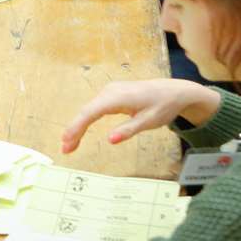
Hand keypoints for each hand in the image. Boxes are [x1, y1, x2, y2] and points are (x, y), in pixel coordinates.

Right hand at [63, 79, 222, 152]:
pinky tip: (81, 130)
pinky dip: (86, 120)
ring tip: (71, 144)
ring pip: (88, 109)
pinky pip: (94, 108)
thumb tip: (109, 140)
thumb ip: (128, 130)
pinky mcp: (112, 94)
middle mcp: (109, 91)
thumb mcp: (149, 122)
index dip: (76, 128)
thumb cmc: (163, 106)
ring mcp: (110, 91)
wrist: (174, 91)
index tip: (67, 142)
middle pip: (86, 111)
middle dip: (74, 130)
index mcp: (118, 97)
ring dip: (78, 126)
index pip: (90, 113)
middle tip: (66, 149)